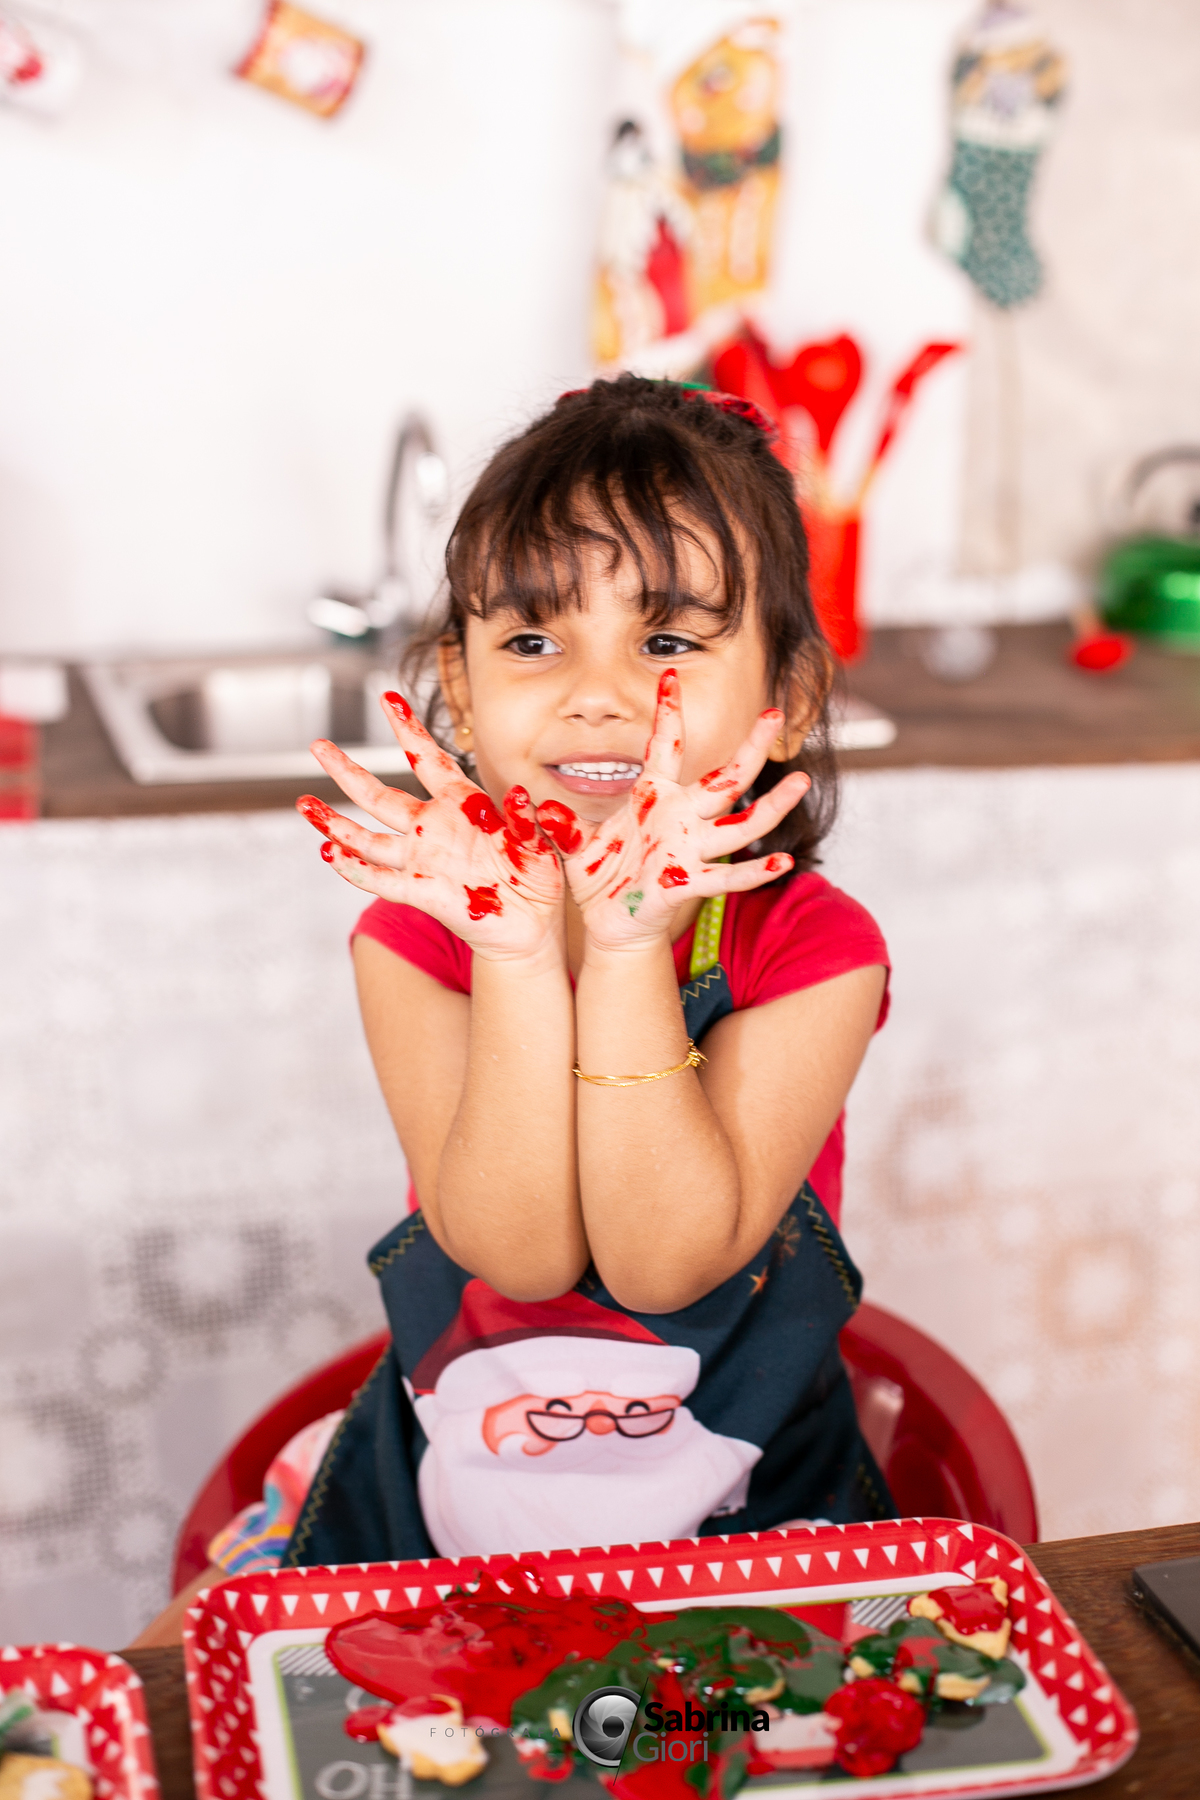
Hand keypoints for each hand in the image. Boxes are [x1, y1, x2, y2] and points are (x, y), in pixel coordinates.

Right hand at [298, 691, 564, 960]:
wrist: (530, 923)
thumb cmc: (537, 875)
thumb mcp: (541, 840)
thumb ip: (528, 818)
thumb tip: (520, 795)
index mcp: (463, 804)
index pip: (427, 757)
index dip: (407, 728)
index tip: (388, 696)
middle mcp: (433, 828)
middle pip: (380, 796)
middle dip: (347, 771)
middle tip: (317, 745)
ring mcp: (423, 860)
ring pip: (369, 840)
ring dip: (337, 823)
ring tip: (305, 804)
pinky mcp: (422, 892)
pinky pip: (383, 880)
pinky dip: (356, 869)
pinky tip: (331, 854)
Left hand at [536, 670, 809, 951]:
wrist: (610, 920)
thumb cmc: (599, 875)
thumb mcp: (573, 841)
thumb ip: (559, 820)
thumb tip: (532, 800)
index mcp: (653, 796)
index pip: (665, 746)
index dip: (668, 712)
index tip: (669, 674)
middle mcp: (680, 817)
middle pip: (724, 777)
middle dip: (751, 746)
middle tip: (774, 713)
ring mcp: (689, 848)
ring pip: (739, 821)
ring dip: (770, 804)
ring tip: (799, 781)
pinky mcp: (689, 881)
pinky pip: (726, 875)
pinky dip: (754, 871)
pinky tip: (782, 862)